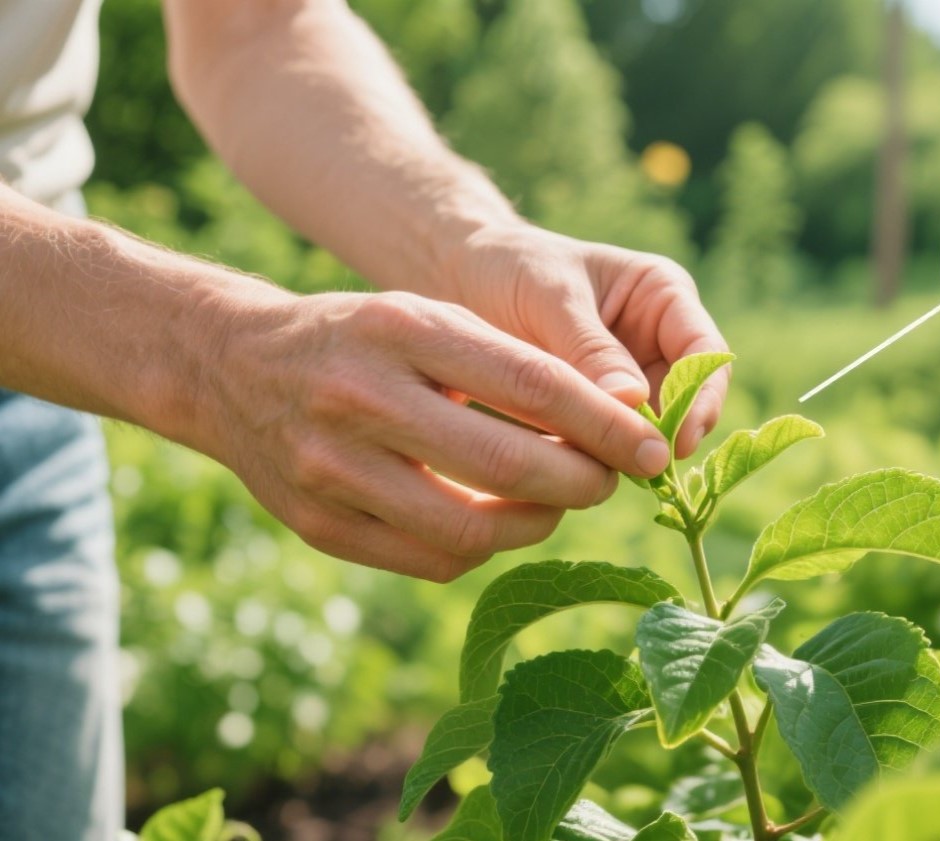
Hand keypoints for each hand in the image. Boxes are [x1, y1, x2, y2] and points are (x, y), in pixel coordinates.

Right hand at [192, 288, 672, 581]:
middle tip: (609, 481)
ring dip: (536, 523)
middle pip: (509, 464)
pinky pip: (430, 560)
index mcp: (403, 329)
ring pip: (471, 530)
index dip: (605, 424)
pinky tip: (498, 521)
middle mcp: (361, 397)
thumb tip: (613, 424)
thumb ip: (511, 363)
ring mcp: (331, 468)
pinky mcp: (316, 525)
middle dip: (581, 482)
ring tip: (556, 500)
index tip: (653, 448)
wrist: (233, 367)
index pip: (533, 383)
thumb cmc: (364, 339)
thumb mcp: (429, 319)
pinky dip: (482, 548)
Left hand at [438, 223, 730, 456]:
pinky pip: (612, 443)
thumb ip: (590, 348)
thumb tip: (634, 404)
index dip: (701, 399)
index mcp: (663, 297)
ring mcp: (630, 380)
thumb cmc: (510, 268)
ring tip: (599, 472)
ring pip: (651, 430)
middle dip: (667, 436)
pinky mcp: (597, 412)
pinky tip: (573, 471)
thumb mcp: (550, 298)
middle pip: (688, 401)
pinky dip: (599, 459)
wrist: (457, 279)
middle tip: (643, 472)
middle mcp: (657, 340)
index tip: (675, 440)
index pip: (705, 353)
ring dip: (632, 453)